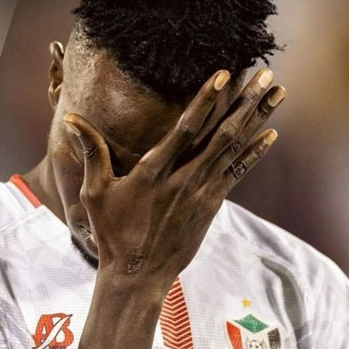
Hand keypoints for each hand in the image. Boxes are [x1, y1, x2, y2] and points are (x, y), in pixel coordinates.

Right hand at [63, 68, 284, 288]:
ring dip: (257, 119)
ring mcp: (202, 193)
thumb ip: (91, 151)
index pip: (185, 129)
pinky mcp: (211, 205)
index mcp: (154, 173)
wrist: (138, 275)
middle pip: (222, 134)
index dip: (205, 100)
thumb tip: (72, 117)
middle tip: (265, 73)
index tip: (224, 74)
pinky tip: (271, 134)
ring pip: (235, 149)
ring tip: (277, 92)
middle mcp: (184, 180)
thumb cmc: (111, 232)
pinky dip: (255, 152)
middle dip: (245, 102)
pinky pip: (238, 172)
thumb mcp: (94, 192)